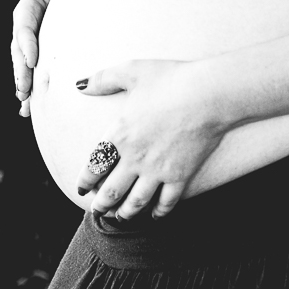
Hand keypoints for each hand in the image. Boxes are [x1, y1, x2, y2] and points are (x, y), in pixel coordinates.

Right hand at [10, 0, 63, 116]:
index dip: (26, 45)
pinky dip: (30, 92)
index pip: (24, 28)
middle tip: (24, 91)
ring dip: (23, 85)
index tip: (31, 61)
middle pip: (19, 53)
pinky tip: (27, 111)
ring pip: (22, 67)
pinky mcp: (36, 56)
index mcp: (26, 10)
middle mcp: (23, 30)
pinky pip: (31, 74)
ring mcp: (28, 45)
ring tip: (25, 104)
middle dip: (20, 73)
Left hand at [74, 59, 225, 219]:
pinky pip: (166, 202)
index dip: (85, 180)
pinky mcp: (180, 176)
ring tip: (120, 218)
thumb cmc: (170, 79)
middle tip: (97, 210)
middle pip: (111, 191)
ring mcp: (157, 170)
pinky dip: (158, 213)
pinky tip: (154, 215)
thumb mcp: (131, 71)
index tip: (82, 188)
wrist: (208, 94)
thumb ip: (103, 79)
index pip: (94, 165)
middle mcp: (135, 158)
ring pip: (135, 203)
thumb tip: (80, 85)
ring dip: (125, 214)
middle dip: (101, 205)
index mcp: (120, 134)